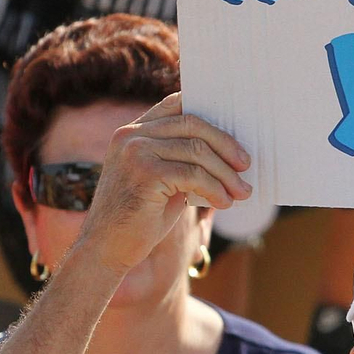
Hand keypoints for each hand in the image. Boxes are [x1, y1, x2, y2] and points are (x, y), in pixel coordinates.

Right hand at [74, 93, 251, 275]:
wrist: (108, 249)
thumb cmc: (140, 217)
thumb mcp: (163, 180)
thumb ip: (182, 158)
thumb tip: (230, 152)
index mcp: (134, 131)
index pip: (178, 105)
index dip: (211, 112)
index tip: (234, 134)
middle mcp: (132, 134)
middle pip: (194, 124)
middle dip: (227, 146)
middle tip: (246, 166)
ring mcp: (136, 151)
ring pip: (197, 151)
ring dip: (226, 174)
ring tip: (241, 192)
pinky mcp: (145, 173)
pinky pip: (194, 174)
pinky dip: (215, 188)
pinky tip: (224, 202)